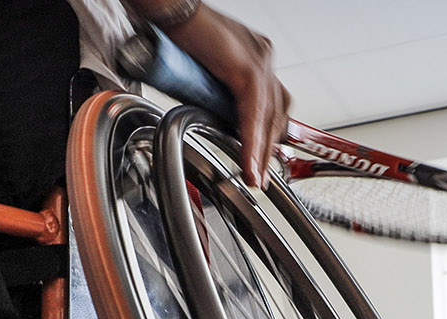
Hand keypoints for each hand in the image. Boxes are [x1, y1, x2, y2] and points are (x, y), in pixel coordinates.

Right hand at [164, 5, 290, 185]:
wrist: (170, 9)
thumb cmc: (177, 34)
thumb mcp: (203, 71)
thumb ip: (214, 92)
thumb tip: (212, 117)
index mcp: (255, 55)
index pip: (271, 102)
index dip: (268, 133)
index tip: (261, 159)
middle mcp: (263, 56)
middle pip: (276, 111)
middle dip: (268, 148)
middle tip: (260, 174)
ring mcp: (260, 60)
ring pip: (268, 116)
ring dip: (261, 150)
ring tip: (253, 175)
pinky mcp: (247, 68)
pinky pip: (253, 114)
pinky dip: (251, 142)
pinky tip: (247, 162)